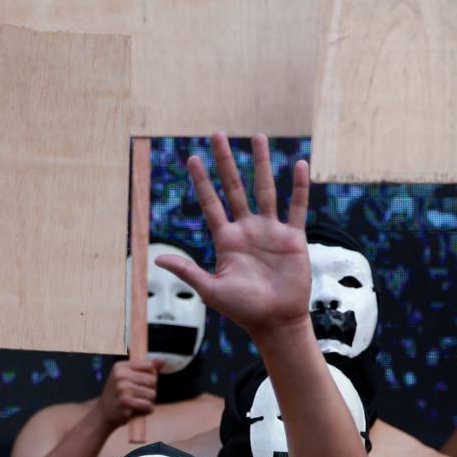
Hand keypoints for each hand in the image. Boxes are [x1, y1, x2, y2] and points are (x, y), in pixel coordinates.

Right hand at [98, 359, 160, 429]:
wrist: (103, 413)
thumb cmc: (119, 394)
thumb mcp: (129, 378)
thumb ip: (146, 369)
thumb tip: (163, 359)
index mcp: (121, 366)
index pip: (149, 366)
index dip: (149, 377)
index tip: (139, 384)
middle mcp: (121, 375)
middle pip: (153, 380)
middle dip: (149, 390)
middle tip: (137, 396)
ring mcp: (122, 388)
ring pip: (152, 394)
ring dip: (148, 401)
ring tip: (136, 403)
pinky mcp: (126, 402)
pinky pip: (148, 405)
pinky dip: (146, 410)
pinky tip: (137, 410)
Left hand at [155, 133, 310, 339]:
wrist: (276, 322)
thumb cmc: (243, 309)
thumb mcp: (211, 290)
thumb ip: (187, 271)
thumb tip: (157, 258)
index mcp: (226, 240)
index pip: (211, 204)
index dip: (202, 182)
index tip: (192, 158)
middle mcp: (247, 230)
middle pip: (235, 187)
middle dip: (226, 162)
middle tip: (217, 135)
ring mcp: (270, 231)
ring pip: (265, 189)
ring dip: (262, 163)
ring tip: (257, 137)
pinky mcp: (293, 238)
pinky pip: (296, 207)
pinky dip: (298, 187)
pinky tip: (299, 164)